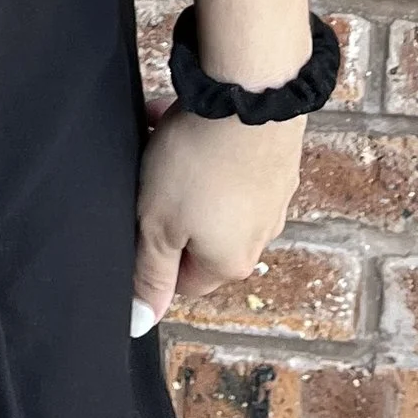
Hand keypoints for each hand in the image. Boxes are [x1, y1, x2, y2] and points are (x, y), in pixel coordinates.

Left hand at [130, 100, 305, 329]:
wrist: (250, 95)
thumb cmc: (199, 162)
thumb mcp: (157, 224)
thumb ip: (150, 273)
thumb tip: (141, 322)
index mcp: (230, 264)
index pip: (184, 279)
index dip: (156, 250)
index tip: (143, 216)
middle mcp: (259, 237)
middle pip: (199, 234)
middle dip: (169, 205)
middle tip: (151, 173)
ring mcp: (272, 197)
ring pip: (213, 194)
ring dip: (185, 170)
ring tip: (164, 135)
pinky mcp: (277, 160)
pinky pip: (231, 162)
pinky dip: (206, 146)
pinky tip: (187, 118)